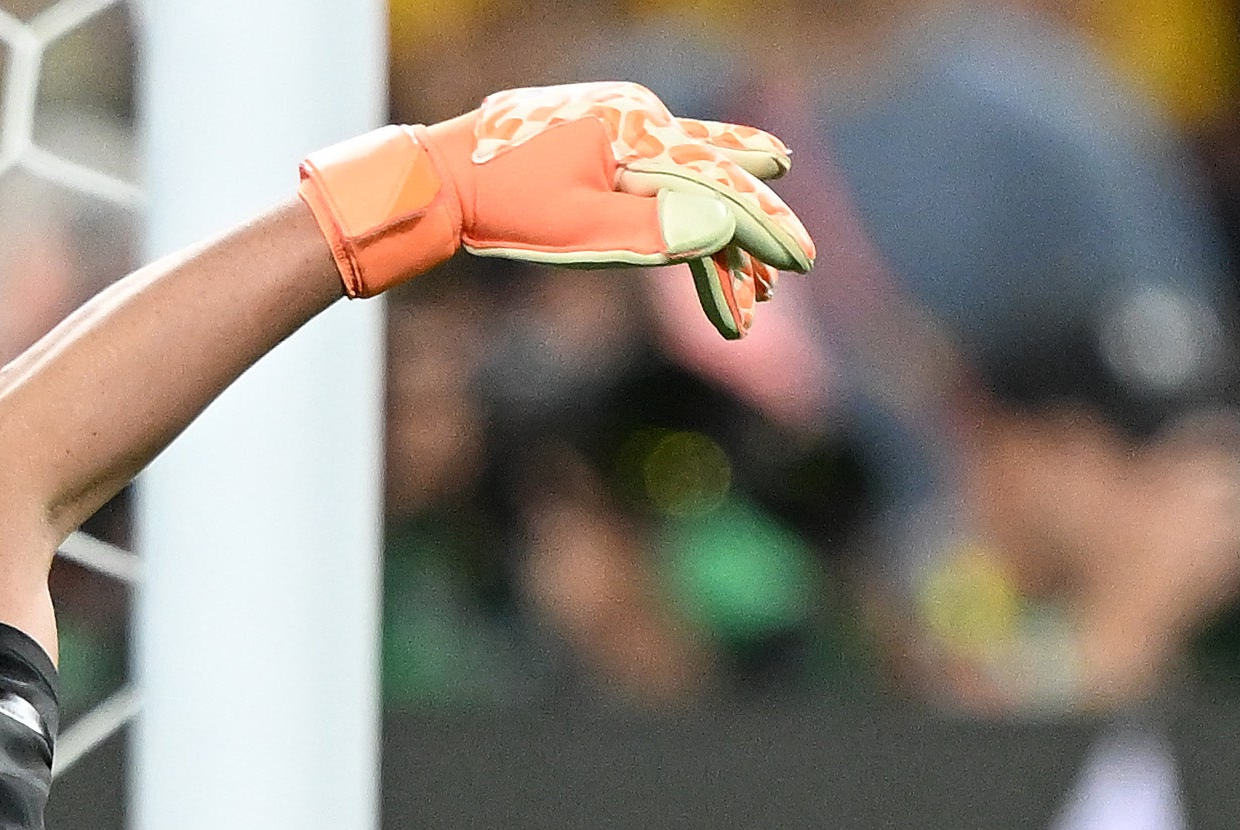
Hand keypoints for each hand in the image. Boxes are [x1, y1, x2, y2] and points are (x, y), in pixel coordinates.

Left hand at [300, 81, 815, 340]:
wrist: (441, 179)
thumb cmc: (503, 205)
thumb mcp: (581, 229)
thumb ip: (654, 231)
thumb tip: (721, 231)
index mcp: (636, 127)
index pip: (718, 182)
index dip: (763, 226)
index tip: (799, 262)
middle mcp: (637, 115)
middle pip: (711, 182)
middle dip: (745, 241)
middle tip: (780, 284)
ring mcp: (620, 127)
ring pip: (686, 189)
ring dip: (713, 247)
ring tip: (744, 305)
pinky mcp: (602, 145)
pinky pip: (655, 185)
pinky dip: (676, 226)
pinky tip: (701, 257)